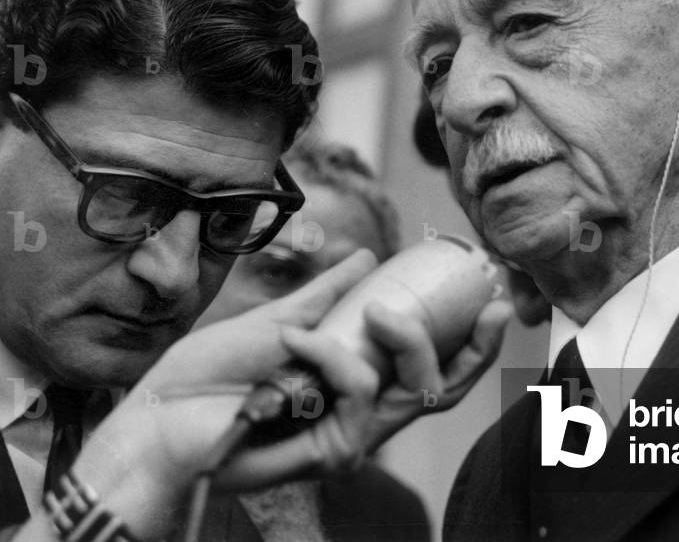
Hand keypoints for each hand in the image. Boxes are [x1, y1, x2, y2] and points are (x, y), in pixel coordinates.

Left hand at [68, 249, 512, 539]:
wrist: (161, 412)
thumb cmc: (211, 376)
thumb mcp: (281, 320)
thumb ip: (328, 295)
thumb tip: (370, 257)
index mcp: (356, 386)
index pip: (432, 371)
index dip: (470, 343)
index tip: (491, 300)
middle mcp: (362, 417)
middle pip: (444, 388)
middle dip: (471, 343)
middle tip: (477, 300)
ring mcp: (349, 437)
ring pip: (413, 386)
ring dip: (395, 337)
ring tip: (364, 310)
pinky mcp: (329, 449)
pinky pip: (361, 392)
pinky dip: (333, 356)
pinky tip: (295, 341)